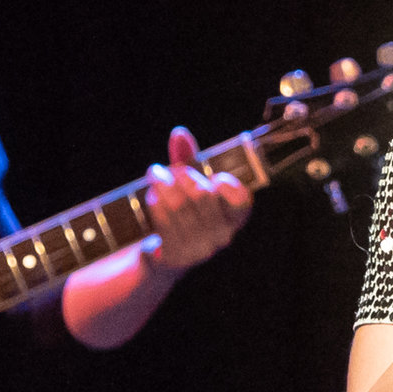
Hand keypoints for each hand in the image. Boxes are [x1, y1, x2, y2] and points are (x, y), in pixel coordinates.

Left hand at [140, 128, 252, 274]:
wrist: (160, 253)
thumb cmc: (181, 211)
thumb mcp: (187, 183)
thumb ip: (188, 158)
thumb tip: (180, 134)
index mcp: (233, 216)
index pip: (241, 200)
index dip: (226, 184)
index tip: (213, 175)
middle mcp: (222, 235)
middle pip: (203, 195)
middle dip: (181, 175)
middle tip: (164, 170)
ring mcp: (200, 249)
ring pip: (179, 205)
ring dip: (162, 188)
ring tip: (155, 182)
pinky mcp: (177, 256)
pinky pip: (163, 222)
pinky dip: (155, 205)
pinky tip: (151, 199)